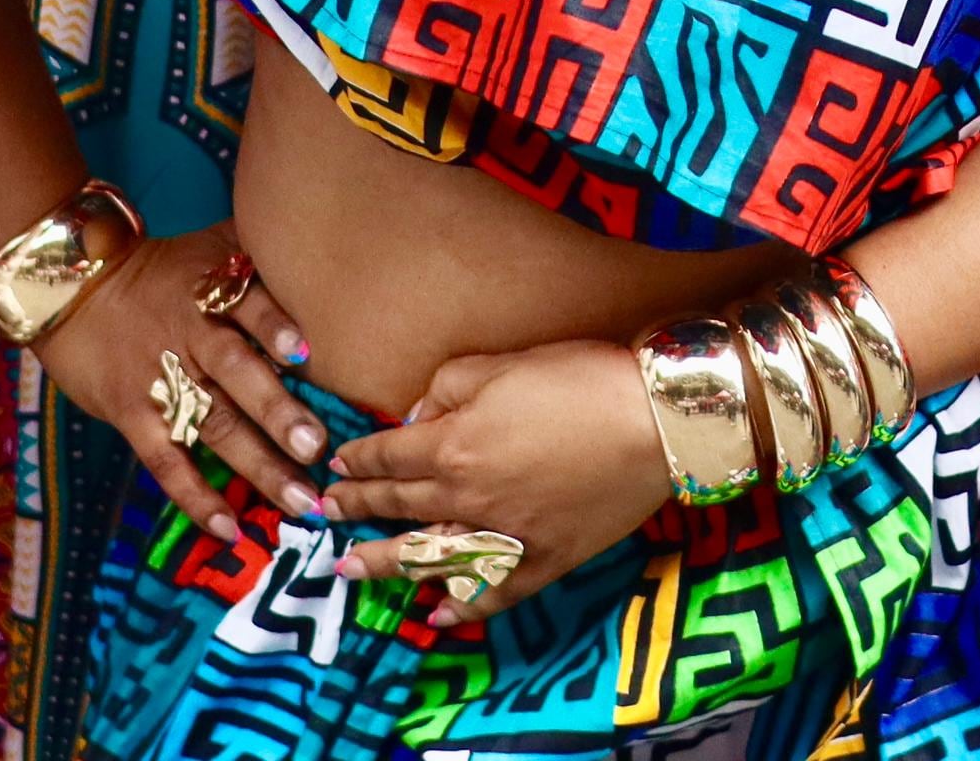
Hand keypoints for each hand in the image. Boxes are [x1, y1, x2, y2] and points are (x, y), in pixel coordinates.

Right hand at [33, 226, 331, 540]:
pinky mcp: (131, 413)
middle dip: (276, 411)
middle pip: (235, 373)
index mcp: (212, 291)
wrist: (76, 288)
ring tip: (298, 500)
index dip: (273, 326)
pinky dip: (195, 496)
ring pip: (212, 424)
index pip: (246, 305)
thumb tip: (324, 248)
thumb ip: (261, 250)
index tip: (305, 353)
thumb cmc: (162, 270)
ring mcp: (159, 378)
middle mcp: (190, 336)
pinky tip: (228, 529)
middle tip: (315, 447)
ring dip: (257, 465)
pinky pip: (166, 459)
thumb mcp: (210, 245)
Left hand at [321, 337, 672, 625]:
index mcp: (453, 445)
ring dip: (384, 566)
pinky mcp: (544, 560)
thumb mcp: (502, 362)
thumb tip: (416, 416)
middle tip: (325, 515)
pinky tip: (438, 616)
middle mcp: (467, 497)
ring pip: (429, 557)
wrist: (654, 420)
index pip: (387, 456)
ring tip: (349, 570)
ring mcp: (504, 536)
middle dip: (357, 509)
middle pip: (397, 507)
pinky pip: (494, 593)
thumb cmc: (580, 379)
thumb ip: (448, 387)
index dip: (357, 460)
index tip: (337, 466)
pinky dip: (464, 608)